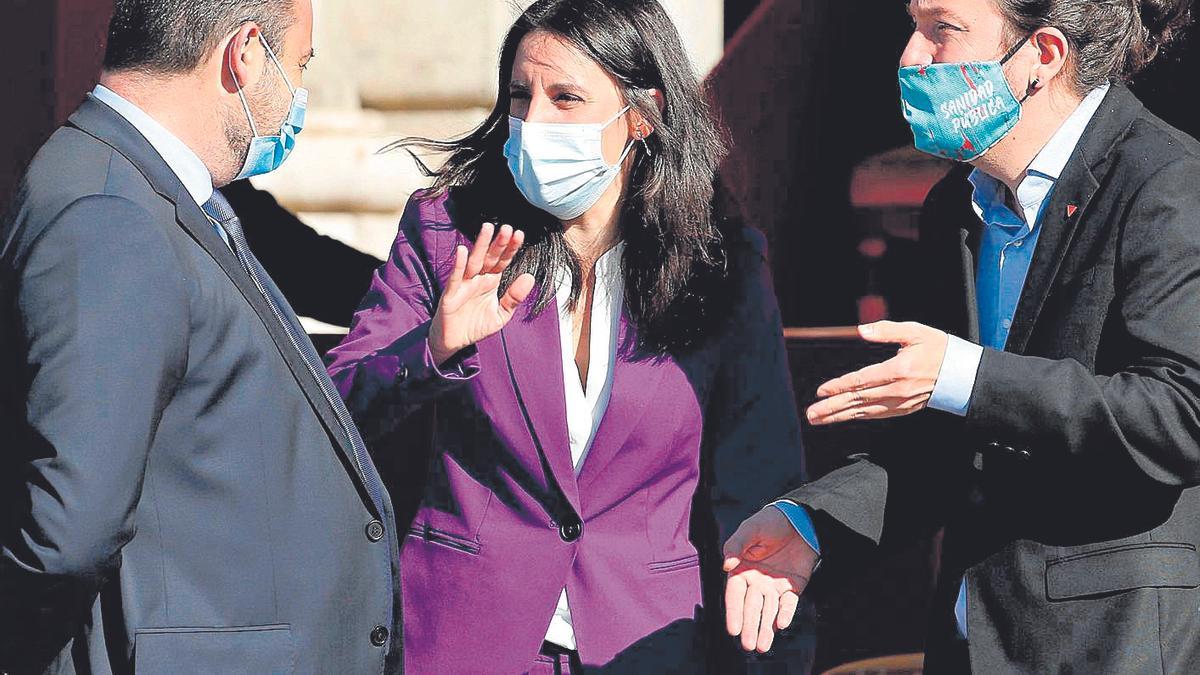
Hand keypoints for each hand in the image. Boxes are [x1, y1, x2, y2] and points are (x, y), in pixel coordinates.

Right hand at [429, 223, 534, 364]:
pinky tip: (462, 251)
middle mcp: (477, 279)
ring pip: (473, 262)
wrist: (454, 342)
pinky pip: (455, 278)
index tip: (520, 234)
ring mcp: (463, 284)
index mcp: (490, 281)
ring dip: (480, 246)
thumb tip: (529, 277)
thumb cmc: (475, 326)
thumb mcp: (501, 315)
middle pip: (489, 257)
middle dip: (497, 242)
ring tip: (487, 229)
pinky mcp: (450, 295)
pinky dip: (458, 265)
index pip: (502, 261)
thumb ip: (514, 297)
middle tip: (506, 227)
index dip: (510, 248)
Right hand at [722, 507, 817, 652]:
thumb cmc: (771, 521)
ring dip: (765, 629)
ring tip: (763, 647)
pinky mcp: (793, 586)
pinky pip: (788, 604)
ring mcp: (774, 585)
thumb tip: (726, 565)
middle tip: (748, 645)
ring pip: (768, 611)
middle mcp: (757, 581)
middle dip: (749, 627)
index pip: (734, 595)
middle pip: (751, 608)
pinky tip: (781, 625)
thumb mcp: (750, 529)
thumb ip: (736, 545)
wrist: (801, 519)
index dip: (734, 612)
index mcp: (742, 568)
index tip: (733, 629)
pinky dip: (785, 614)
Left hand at [805, 321, 948, 425]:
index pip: (861, 381)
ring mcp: (900, 402)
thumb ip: (886, 330)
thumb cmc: (938, 349)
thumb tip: (862, 330)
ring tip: (820, 420)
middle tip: (811, 414)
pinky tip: (845, 417)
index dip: (839, 386)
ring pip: (864, 411)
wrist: (962, 374)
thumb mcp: (914, 332)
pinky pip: (876, 415)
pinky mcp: (904, 409)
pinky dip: (858, 416)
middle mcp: (897, 390)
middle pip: (857, 400)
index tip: (821, 391)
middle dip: (832, 408)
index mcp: (897, 370)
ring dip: (840, 416)